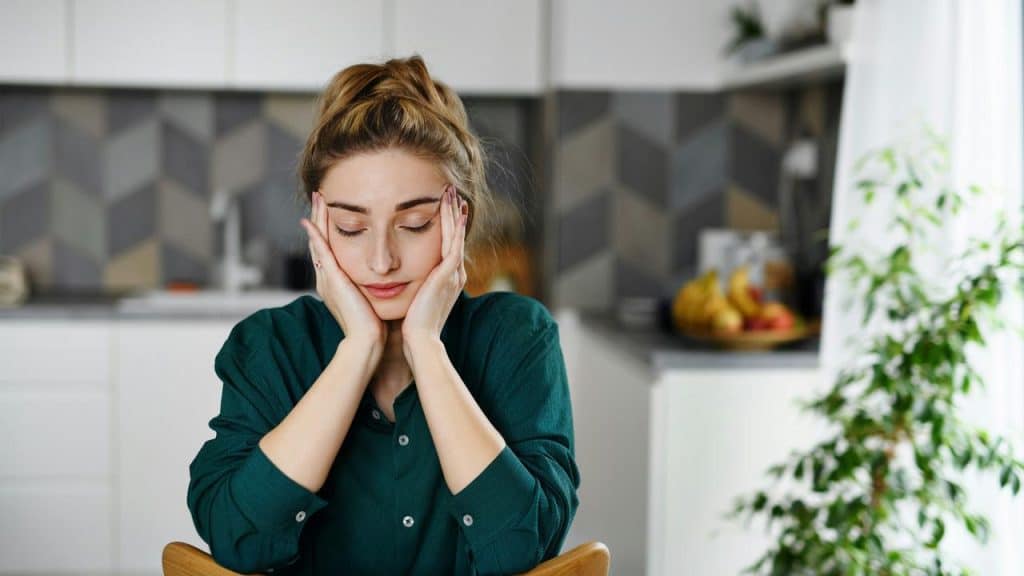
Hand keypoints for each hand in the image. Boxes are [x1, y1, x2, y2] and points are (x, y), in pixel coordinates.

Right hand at [301, 191, 386, 351]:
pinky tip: (311, 221)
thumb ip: (370, 284)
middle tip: (319, 194)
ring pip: (318, 242)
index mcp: (336, 280)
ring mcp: (327, 278)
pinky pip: (321, 253)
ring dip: (317, 219)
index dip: (329, 227)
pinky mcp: (331, 280)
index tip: (331, 207)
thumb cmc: (373, 324)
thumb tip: (383, 273)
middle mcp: (327, 277)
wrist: (367, 342)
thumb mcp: (370, 297)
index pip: (331, 247)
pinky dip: (316, 237)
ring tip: (317, 198)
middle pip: (320, 240)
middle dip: (319, 217)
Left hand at [401, 184, 467, 351]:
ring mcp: (453, 273)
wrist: (419, 342)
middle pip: (454, 236)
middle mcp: (453, 274)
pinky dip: (453, 225)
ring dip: (452, 212)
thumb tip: (401, 282)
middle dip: (452, 213)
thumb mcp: (415, 301)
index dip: (446, 226)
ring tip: (450, 193)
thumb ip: (414, 288)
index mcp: (445, 280)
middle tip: (450, 192)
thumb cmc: (413, 327)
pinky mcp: (448, 274)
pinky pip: (453, 243)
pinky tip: (453, 210)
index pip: (447, 246)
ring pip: (455, 235)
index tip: (444, 208)